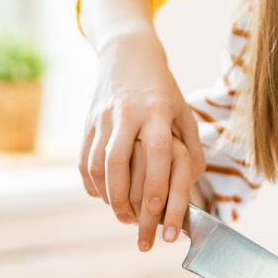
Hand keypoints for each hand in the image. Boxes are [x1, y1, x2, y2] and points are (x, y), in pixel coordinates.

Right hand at [80, 32, 205, 249]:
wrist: (128, 55)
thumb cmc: (162, 90)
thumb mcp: (183, 111)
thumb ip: (191, 146)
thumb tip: (193, 181)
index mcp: (157, 111)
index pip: (156, 152)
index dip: (155, 183)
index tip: (156, 211)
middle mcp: (128, 113)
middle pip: (118, 161)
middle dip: (122, 197)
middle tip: (132, 222)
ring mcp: (103, 117)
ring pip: (96, 163)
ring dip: (106, 194)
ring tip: (120, 213)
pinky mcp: (88, 122)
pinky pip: (84, 159)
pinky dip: (92, 183)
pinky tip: (103, 196)